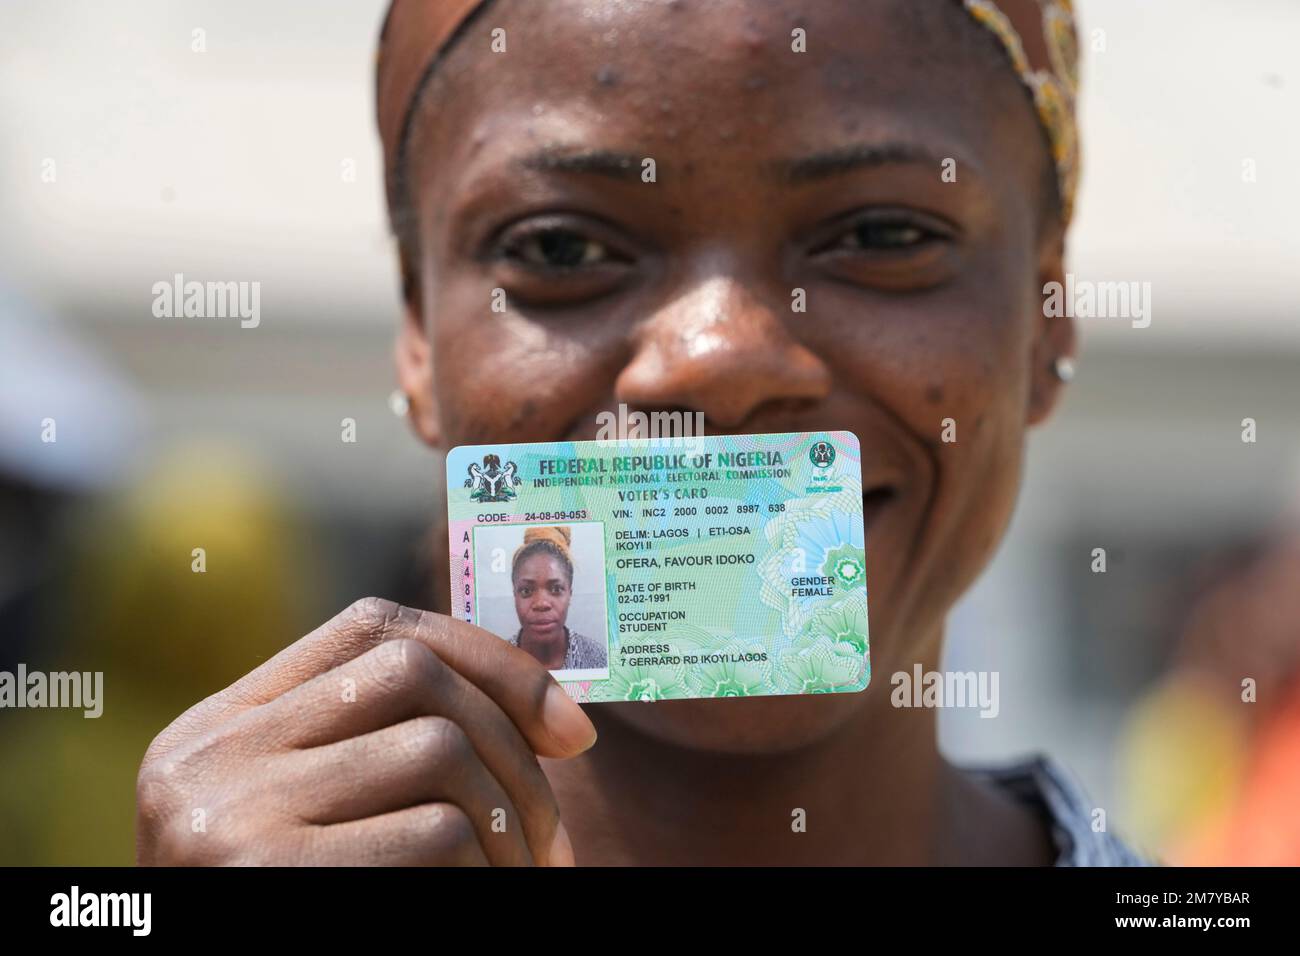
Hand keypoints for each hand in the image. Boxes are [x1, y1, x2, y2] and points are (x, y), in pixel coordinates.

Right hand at [136, 597, 595, 864]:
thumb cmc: (284, 904)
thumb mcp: (296, 815)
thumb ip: (368, 746)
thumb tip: (543, 708)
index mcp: (221, 726)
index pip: (373, 626)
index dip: (488, 658)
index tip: (568, 728)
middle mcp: (213, 755)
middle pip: (415, 674)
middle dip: (514, 744)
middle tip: (552, 834)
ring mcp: (231, 813)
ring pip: (438, 749)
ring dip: (510, 819)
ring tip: (520, 874)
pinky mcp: (269, 874)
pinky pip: (435, 835)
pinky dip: (484, 870)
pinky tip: (481, 898)